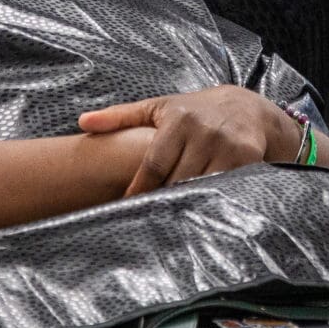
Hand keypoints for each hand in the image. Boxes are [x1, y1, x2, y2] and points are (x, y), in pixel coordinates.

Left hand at [78, 87, 300, 196]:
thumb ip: (120, 116)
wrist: (246, 108)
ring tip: (171, 219)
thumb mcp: (157, 108)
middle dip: (162, 199)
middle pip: (176, 180)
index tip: (126, 206)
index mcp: (177, 119)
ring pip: (200, 187)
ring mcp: (227, 145)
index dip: (139, 188)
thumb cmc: (193, 111)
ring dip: (186, 203)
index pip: (153, 164)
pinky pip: (224, 189)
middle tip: (147, 217)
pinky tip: (200, 209)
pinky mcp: (246, 158)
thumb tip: (82, 122)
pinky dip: (211, 200)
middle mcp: (203, 131)